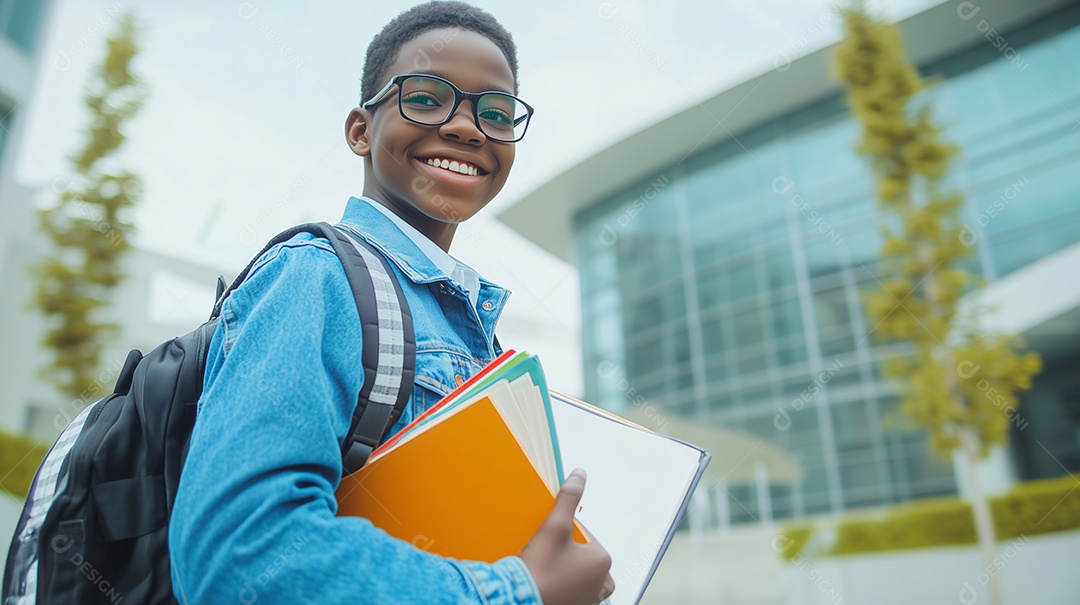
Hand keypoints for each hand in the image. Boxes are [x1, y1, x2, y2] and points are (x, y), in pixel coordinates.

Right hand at [518, 469, 613, 604]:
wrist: (518, 601)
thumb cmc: (539, 570)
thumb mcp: (554, 527)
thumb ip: (568, 499)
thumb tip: (579, 476)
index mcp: (602, 561)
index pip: (584, 534)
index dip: (563, 532)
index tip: (549, 539)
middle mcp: (602, 583)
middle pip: (582, 555)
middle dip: (566, 552)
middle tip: (547, 555)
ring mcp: (590, 599)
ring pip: (578, 574)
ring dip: (565, 569)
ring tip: (546, 569)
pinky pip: (572, 591)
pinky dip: (563, 586)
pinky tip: (547, 582)